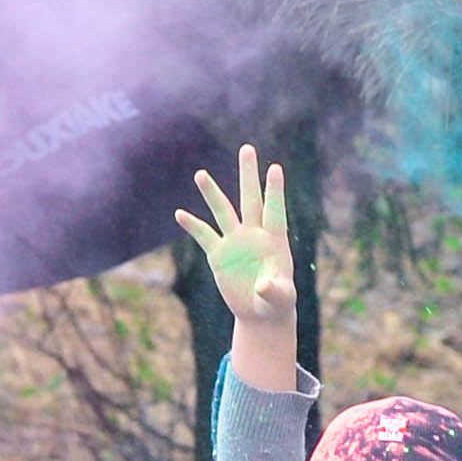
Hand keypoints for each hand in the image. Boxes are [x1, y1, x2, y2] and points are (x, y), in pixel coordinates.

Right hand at [174, 144, 294, 338]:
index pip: (274, 210)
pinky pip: (204, 236)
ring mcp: (235, 242)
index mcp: (274, 240)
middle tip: (247, 148)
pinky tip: (180, 214)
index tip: (274, 168)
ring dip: (212, 193)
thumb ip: (274, 290)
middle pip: (250, 199)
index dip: (274, 191)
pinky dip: (193, 225)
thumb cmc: (277, 302)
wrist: (261, 312)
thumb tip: (262, 284)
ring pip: (223, 212)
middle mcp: (254, 234)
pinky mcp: (219, 255)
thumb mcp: (281, 298)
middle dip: (248, 174)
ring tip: (200, 174)